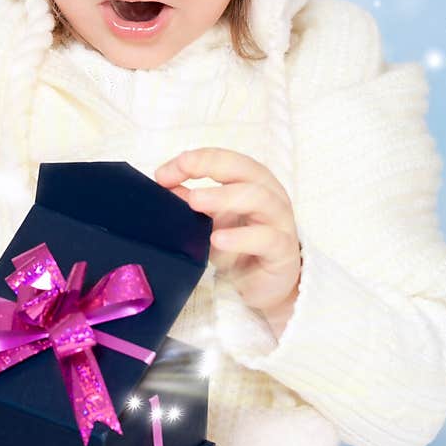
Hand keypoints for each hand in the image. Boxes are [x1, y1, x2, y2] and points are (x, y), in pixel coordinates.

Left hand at [154, 148, 301, 338]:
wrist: (264, 285)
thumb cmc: (238, 246)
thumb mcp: (209, 221)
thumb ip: (191, 202)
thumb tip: (164, 185)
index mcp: (250, 182)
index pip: (224, 160)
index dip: (196, 160)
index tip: (162, 174)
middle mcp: (269, 195)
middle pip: (246, 169)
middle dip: (211, 165)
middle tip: (182, 170)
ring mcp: (279, 221)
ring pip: (260, 198)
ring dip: (225, 196)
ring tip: (195, 201)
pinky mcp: (283, 251)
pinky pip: (267, 239)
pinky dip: (241, 238)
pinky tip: (218, 239)